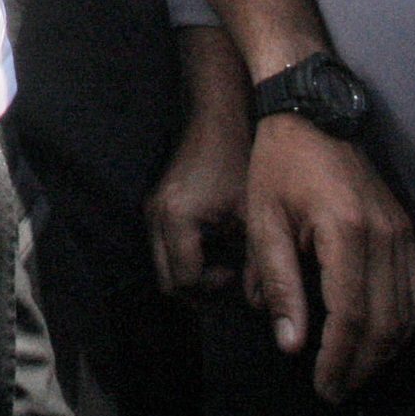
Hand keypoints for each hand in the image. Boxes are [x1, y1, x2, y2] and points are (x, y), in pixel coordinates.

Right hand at [145, 100, 249, 293]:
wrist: (219, 117)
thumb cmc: (238, 158)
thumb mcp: (252, 212)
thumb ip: (255, 258)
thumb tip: (261, 298)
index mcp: (177, 218)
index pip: (186, 280)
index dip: (213, 287)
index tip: (237, 273)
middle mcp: (156, 216)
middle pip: (167, 281)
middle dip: (198, 289)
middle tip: (228, 279)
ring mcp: (152, 210)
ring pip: (163, 265)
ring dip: (190, 273)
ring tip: (223, 264)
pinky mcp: (156, 204)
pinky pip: (164, 247)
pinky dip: (185, 256)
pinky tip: (214, 245)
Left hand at [241, 114, 414, 401]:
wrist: (311, 111)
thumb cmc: (278, 164)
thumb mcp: (264, 222)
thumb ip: (279, 284)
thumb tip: (291, 344)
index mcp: (348, 233)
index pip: (351, 316)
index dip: (339, 359)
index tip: (323, 387)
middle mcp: (386, 235)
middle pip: (386, 322)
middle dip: (362, 364)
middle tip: (336, 390)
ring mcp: (401, 231)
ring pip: (407, 311)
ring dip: (384, 350)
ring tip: (353, 371)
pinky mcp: (405, 228)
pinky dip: (400, 322)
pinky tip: (378, 338)